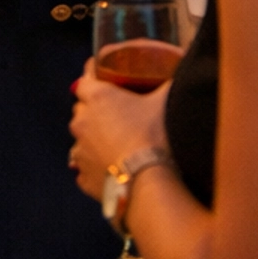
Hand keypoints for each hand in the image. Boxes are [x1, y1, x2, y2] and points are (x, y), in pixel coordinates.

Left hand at [68, 59, 169, 201]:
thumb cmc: (155, 137)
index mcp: (96, 97)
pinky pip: (84, 169)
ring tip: (115, 147)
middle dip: (94, 112)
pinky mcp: (83, 178)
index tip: (103, 81)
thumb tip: (177, 74)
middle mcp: (81, 122)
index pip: (84, 81)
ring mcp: (80, 152)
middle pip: (81, 111)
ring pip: (80, 140)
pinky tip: (112, 171)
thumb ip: (166, 83)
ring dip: (93, 141)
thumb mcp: (165, 102)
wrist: (149, 185)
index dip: (93, 80)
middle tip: (117, 117)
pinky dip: (95, 168)